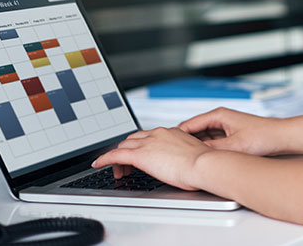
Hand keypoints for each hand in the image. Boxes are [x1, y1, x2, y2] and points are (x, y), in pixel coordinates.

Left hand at [91, 127, 210, 190]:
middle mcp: (158, 134)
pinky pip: (116, 155)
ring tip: (117, 170)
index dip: (141, 145)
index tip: (140, 154)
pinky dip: (105, 159)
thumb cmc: (203, 164)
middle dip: (127, 150)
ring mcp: (148, 143)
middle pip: (134, 138)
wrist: (203, 164)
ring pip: (124, 145)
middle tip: (126, 166)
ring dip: (118, 156)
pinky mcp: (140, 155)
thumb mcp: (192, 156)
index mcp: (171, 133)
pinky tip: (98, 164)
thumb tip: (181, 164)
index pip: (149, 136)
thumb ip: (182, 155)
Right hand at [178, 108, 284, 155]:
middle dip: (184, 143)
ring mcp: (225, 127)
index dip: (176, 136)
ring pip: (203, 138)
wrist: (281, 137)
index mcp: (218, 115)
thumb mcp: (234, 146)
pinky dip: (206, 150)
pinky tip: (203, 161)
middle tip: (172, 155)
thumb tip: (196, 156)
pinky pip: (212, 142)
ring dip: (195, 147)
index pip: (189, 124)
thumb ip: (214, 150)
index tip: (166, 146)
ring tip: (184, 160)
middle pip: (194, 131)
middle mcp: (220, 118)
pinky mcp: (231, 135)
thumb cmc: (263, 136)